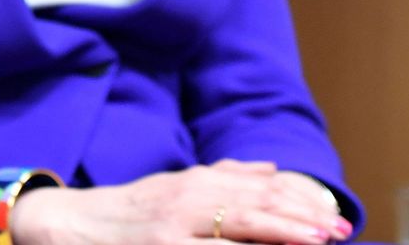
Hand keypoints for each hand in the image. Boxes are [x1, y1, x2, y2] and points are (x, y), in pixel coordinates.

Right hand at [8, 160, 352, 244]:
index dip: (300, 204)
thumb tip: (271, 170)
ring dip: (284, 237)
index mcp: (194, 184)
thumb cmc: (127, 210)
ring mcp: (173, 230)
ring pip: (240, 231)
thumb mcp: (172, 186)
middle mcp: (186, 202)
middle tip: (339, 232)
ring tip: (317, 242)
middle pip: (256, 209)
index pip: (260, 192)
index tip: (333, 218)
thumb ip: (222, 177)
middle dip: (303, 222)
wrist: (69, 224)